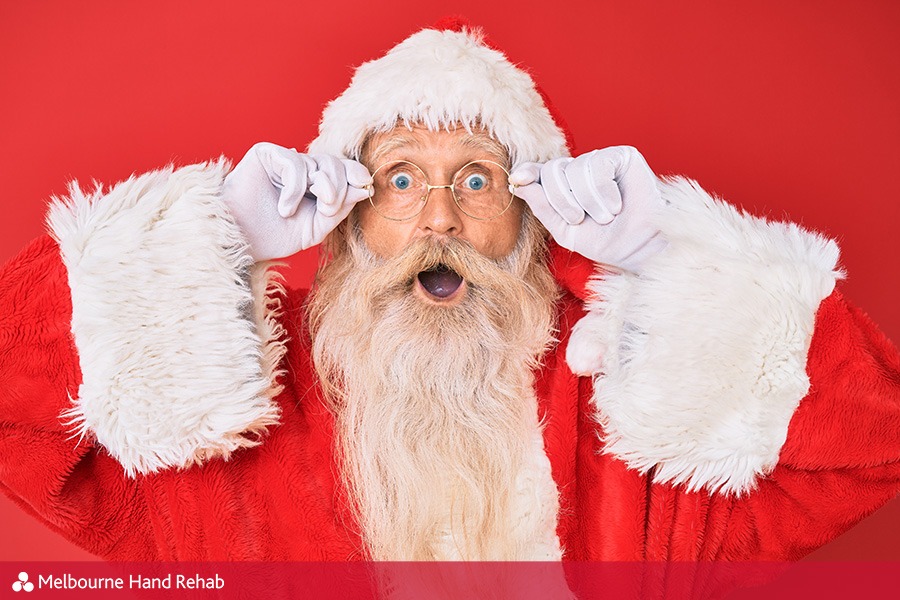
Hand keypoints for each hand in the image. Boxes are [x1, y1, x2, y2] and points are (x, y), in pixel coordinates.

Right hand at [221, 142, 371, 260]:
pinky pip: (295, 164)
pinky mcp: (268, 153)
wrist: (241, 239)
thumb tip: (365, 187)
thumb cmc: (274, 235)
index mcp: (317, 185)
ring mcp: (286, 160)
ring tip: (298, 212)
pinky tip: (284, 207)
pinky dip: (294, 189)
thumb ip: (340, 208)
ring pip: (319, 162)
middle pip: (336, 164)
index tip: (365, 185)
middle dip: (338, 187)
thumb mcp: (316, 227)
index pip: (344, 170)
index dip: (357, 174)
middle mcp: (303, 169)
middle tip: (327, 209)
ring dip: (319, 188)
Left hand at [509, 146, 666, 272]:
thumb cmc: (602, 240)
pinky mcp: (621, 155)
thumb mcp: (563, 229)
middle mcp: (579, 169)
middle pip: (553, 170)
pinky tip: (616, 204)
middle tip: (580, 219)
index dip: (528, 172)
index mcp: (563, 186)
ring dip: (587, 200)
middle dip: (561, 199)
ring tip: (605, 217)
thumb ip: (541, 205)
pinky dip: (603, 190)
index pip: (539, 171)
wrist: (636, 247)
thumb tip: (518, 181)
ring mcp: (600, 160)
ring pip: (575, 168)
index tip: (518, 179)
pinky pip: (598, 164)